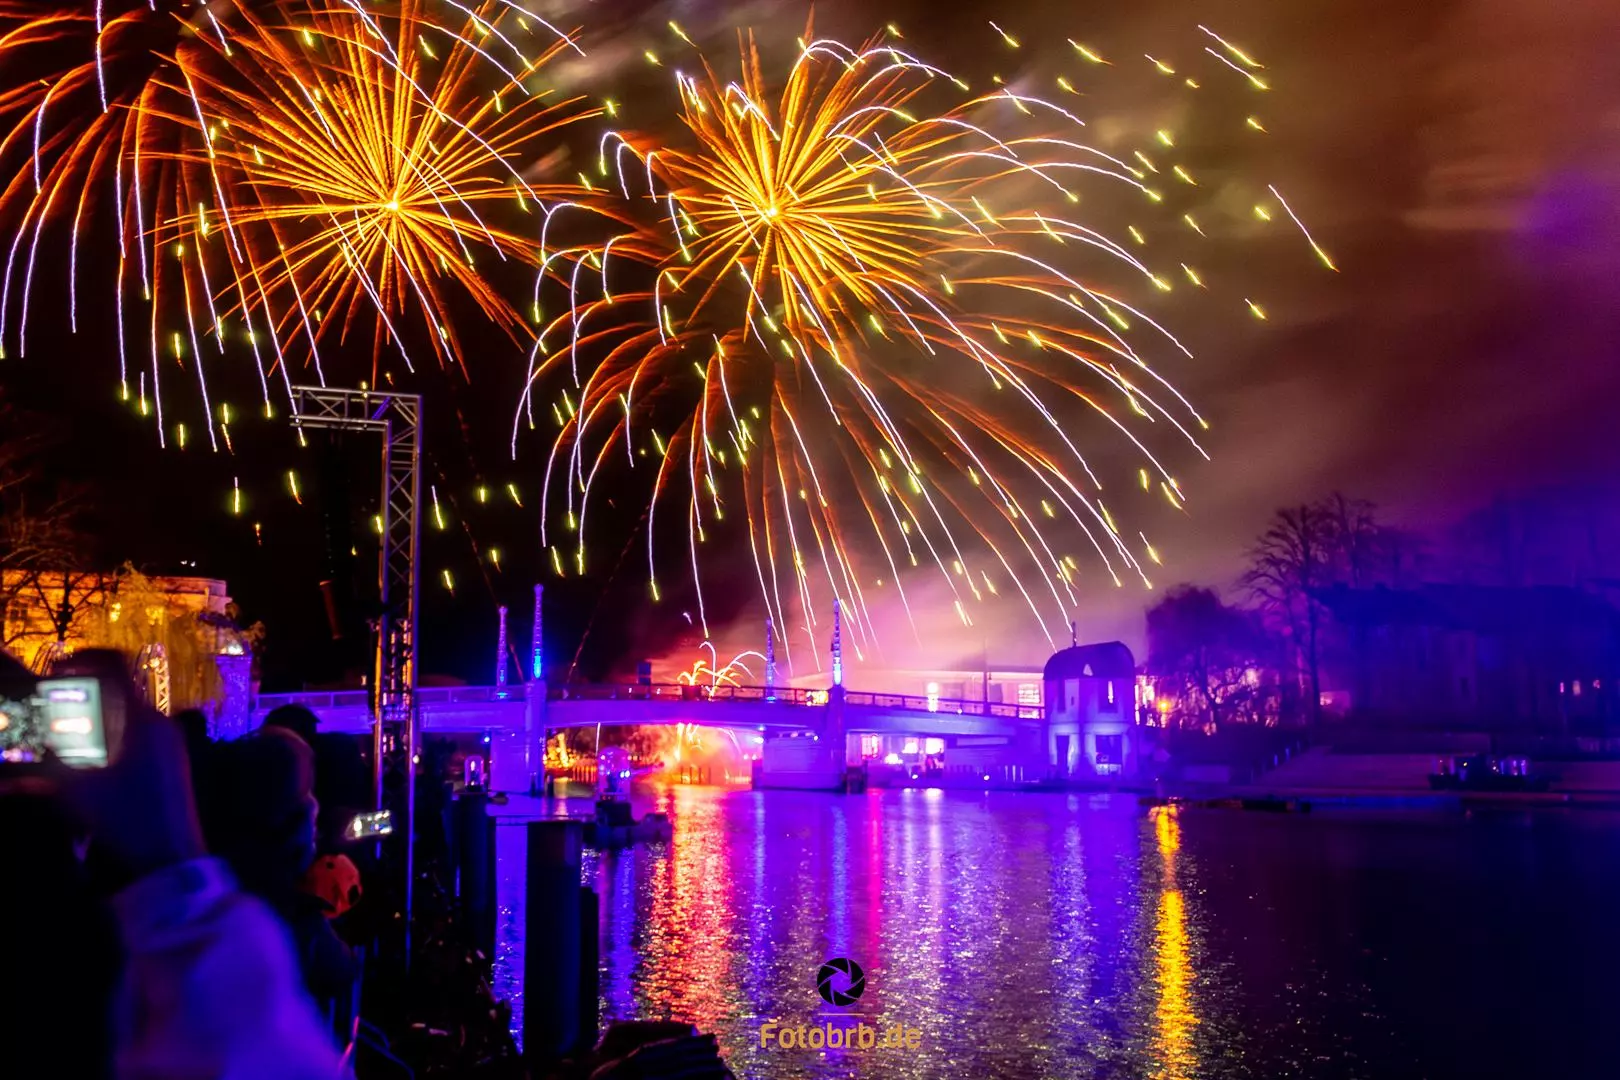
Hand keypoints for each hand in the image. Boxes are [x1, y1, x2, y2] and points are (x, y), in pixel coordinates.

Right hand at [56, 650, 204, 880]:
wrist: (172, 861)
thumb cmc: (127, 820)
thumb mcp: (75, 793)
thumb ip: (38, 770)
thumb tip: (9, 767)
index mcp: (142, 719)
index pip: (115, 665)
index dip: (83, 658)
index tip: (55, 668)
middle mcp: (160, 724)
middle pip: (117, 691)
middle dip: (82, 695)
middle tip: (48, 707)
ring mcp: (169, 744)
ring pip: (126, 715)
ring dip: (95, 719)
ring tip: (61, 738)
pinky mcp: (170, 764)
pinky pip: (137, 736)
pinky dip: (110, 738)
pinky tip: (87, 762)